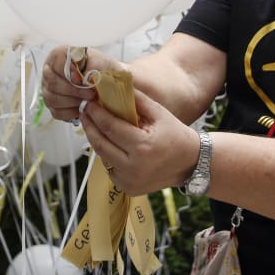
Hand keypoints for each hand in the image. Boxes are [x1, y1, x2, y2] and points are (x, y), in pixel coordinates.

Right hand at [41, 45, 115, 121]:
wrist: (105, 81)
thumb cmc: (100, 68)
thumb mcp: (100, 62)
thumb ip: (93, 66)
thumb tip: (87, 78)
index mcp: (58, 55)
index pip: (57, 62)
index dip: (68, 72)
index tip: (81, 79)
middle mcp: (49, 71)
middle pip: (53, 82)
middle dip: (74, 90)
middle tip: (91, 93)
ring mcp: (48, 88)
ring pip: (53, 98)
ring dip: (73, 102)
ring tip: (88, 101)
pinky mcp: (52, 104)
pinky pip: (56, 111)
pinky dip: (70, 112)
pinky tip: (81, 108)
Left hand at [80, 87, 199, 195]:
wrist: (190, 163)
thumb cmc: (176, 135)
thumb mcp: (159, 113)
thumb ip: (137, 100)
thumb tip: (115, 87)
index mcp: (142, 147)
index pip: (110, 128)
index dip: (97, 114)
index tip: (89, 103)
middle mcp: (133, 167)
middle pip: (101, 144)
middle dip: (90, 126)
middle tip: (84, 111)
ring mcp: (129, 181)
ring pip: (102, 157)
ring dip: (96, 139)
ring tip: (92, 124)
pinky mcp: (128, 188)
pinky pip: (110, 168)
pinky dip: (106, 154)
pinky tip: (107, 141)